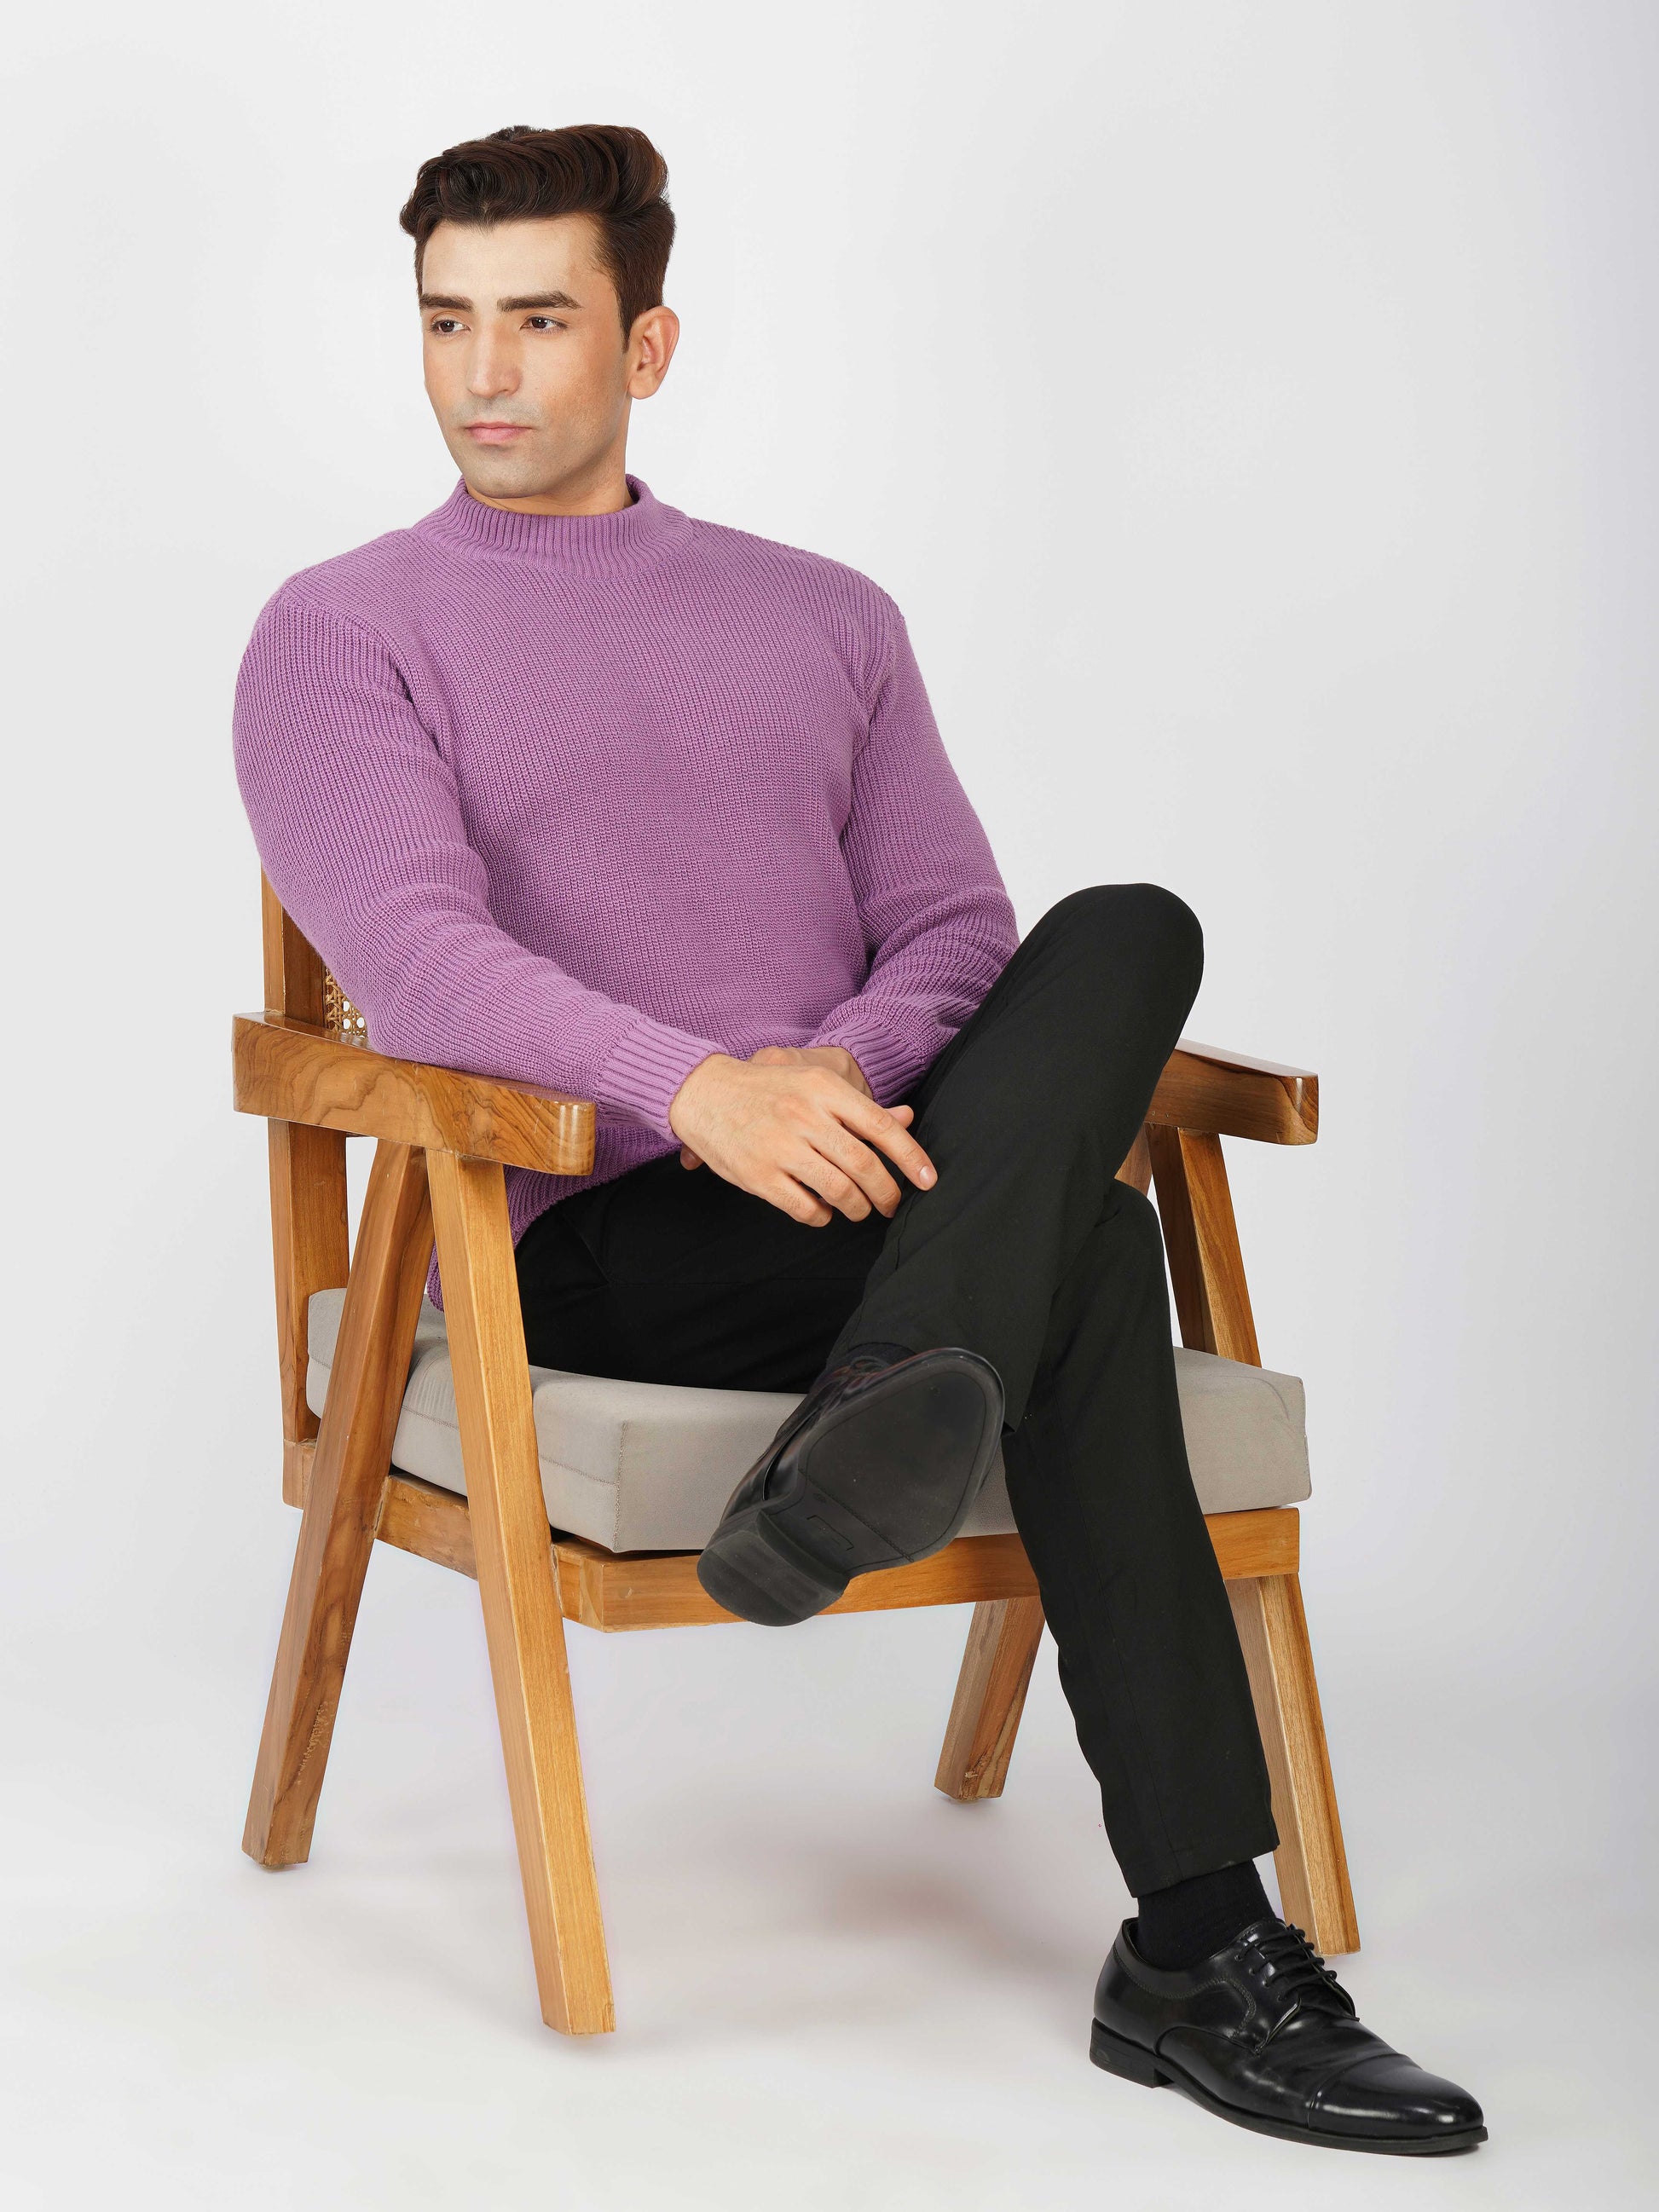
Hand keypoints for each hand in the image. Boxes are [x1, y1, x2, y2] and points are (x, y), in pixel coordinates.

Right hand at [667, 1049, 934, 1224]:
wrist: (703, 1092)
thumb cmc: (767, 1090)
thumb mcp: (814, 1085)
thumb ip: (859, 1106)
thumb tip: (907, 1119)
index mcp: (823, 1088)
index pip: (881, 1127)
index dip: (911, 1158)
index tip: (928, 1181)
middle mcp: (804, 1115)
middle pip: (865, 1165)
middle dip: (887, 1193)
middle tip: (890, 1204)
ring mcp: (780, 1146)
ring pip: (840, 1191)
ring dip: (857, 1208)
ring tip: (857, 1209)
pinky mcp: (758, 1175)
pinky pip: (806, 1208)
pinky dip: (823, 1216)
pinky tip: (823, 1210)